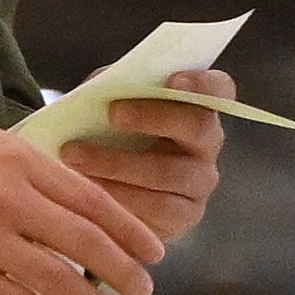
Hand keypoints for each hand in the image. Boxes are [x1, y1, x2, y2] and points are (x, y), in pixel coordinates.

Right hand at [0, 121, 171, 294]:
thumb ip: (31, 172)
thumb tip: (78, 207)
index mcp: (18, 161)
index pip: (90, 200)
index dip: (129, 229)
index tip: (153, 250)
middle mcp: (7, 200)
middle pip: (84, 241)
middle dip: (122, 270)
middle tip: (143, 289)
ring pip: (56, 279)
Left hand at [67, 80, 229, 254]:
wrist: (108, 185)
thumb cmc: (111, 134)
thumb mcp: (111, 103)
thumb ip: (111, 89)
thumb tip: (96, 90)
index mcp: (199, 107)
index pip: (219, 88)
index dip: (202, 83)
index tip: (172, 79)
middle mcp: (207, 144)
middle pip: (197, 126)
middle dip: (153, 117)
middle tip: (111, 113)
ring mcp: (200, 182)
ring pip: (170, 173)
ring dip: (119, 163)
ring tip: (75, 156)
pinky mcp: (184, 215)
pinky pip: (157, 208)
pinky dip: (119, 197)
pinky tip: (88, 187)